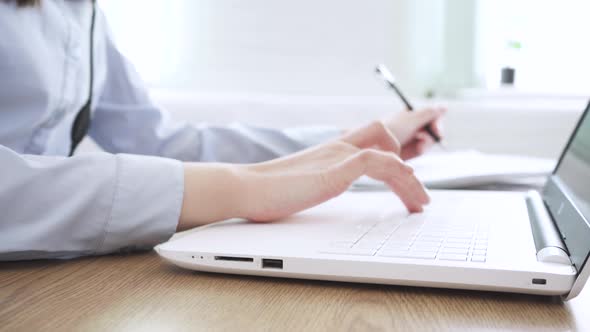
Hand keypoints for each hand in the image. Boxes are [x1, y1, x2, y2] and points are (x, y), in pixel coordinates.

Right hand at [178, 121, 428, 228]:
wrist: (244, 188)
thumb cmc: (266, 191)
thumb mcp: (302, 184)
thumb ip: (318, 183)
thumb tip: (323, 192)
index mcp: (330, 151)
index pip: (370, 139)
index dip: (393, 154)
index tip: (406, 182)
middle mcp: (337, 148)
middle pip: (385, 138)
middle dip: (408, 164)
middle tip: (420, 196)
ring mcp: (337, 156)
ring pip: (389, 154)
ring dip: (411, 180)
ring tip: (421, 204)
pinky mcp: (335, 170)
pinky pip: (378, 162)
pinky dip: (399, 175)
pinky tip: (407, 192)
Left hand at [382, 107, 446, 159]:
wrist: (375, 146)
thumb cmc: (392, 130)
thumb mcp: (412, 120)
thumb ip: (429, 113)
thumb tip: (444, 107)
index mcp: (412, 114)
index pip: (432, 116)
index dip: (437, 124)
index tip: (437, 132)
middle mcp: (412, 125)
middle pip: (432, 130)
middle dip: (431, 136)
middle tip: (424, 140)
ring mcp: (410, 138)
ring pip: (428, 141)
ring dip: (426, 144)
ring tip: (418, 146)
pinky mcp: (407, 150)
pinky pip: (420, 150)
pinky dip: (420, 150)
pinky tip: (415, 150)